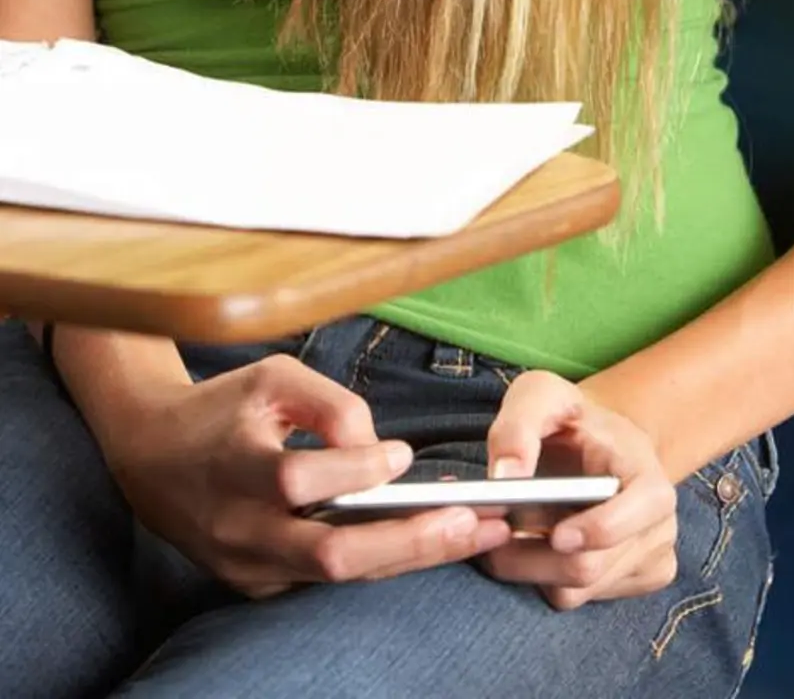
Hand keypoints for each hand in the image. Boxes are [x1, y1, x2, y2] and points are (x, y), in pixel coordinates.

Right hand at [106, 354, 510, 597]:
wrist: (149, 455)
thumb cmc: (222, 409)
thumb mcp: (274, 379)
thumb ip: (333, 406)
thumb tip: (386, 455)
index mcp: (232, 469)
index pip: (299, 480)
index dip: (357, 469)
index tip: (401, 455)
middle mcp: (237, 529)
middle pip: (330, 555)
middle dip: (410, 541)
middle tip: (471, 522)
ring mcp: (247, 565)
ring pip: (341, 576)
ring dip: (414, 556)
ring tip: (476, 535)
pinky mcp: (258, 583)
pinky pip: (331, 578)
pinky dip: (384, 560)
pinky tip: (434, 541)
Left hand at [479, 371, 677, 609]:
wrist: (598, 446)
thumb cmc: (569, 422)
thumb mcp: (540, 397)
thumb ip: (518, 427)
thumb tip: (504, 477)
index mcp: (649, 478)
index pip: (638, 515)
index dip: (597, 529)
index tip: (556, 534)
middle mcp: (660, 524)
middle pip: (590, 566)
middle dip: (532, 557)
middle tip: (494, 535)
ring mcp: (651, 558)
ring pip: (577, 591)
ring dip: (531, 568)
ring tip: (514, 532)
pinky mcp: (634, 582)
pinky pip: (576, 601)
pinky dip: (545, 581)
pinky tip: (540, 548)